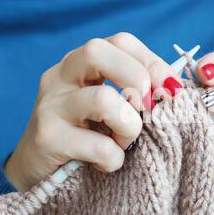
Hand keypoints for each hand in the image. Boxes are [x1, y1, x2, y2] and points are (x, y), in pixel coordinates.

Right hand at [6, 33, 183, 190]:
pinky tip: (107, 163)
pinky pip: (97, 145)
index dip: (152, 61)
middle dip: (136, 77)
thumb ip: (136, 94)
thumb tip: (174, 89)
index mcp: (80, 65)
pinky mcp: (46, 138)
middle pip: (97, 51)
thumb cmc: (85, 136)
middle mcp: (60, 77)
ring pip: (102, 99)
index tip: (170, 89)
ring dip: (129, 126)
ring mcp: (50, 105)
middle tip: (146, 107)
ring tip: (123, 143)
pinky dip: (114, 158)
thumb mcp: (110, 108)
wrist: (39, 172)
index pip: (120, 42)